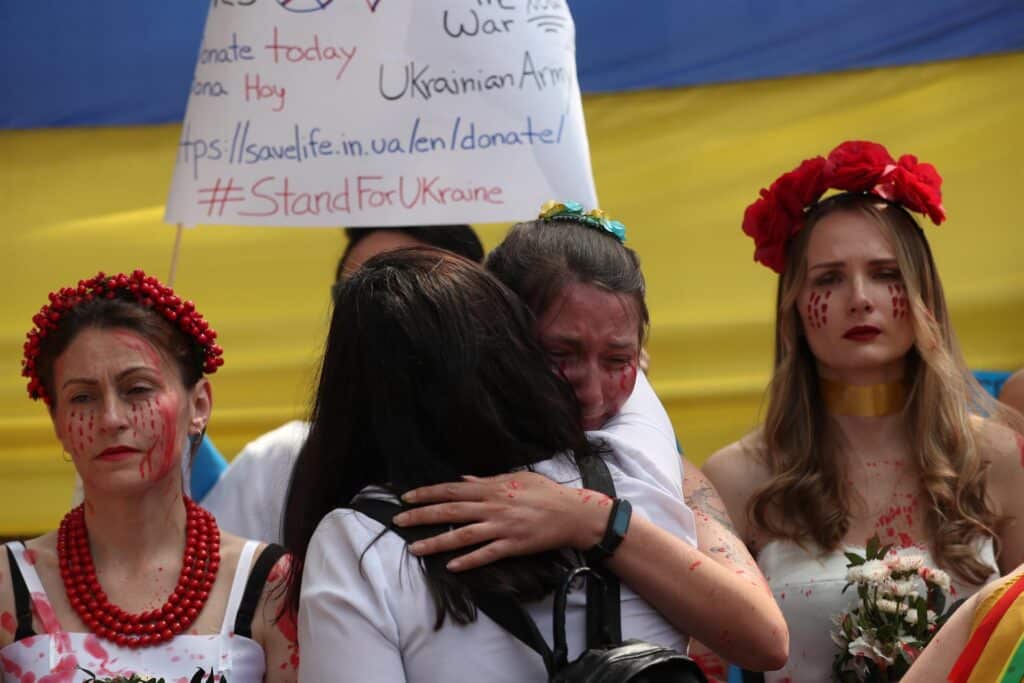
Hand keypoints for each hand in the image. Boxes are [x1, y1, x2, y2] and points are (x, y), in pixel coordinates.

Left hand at [394, 471, 611, 570]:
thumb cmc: (545, 492)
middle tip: (398, 521)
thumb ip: (488, 481)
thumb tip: (463, 482)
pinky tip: (451, 566)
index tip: (406, 497)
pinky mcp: (513, 545)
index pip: (451, 491)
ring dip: (436, 542)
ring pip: (462, 535)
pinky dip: (469, 560)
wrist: (572, 512)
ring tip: (414, 548)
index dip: (427, 493)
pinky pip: (487, 554)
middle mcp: (493, 507)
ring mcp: (502, 527)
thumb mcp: (516, 478)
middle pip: (450, 512)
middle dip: (421, 516)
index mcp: (492, 489)